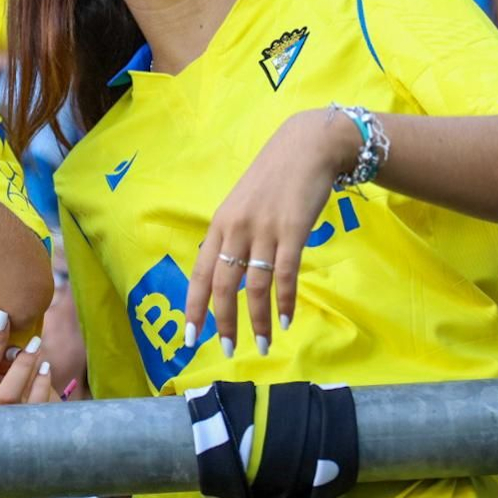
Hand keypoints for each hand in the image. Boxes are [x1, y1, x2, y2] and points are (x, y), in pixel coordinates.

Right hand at [0, 303, 57, 405]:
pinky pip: (33, 405)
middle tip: (5, 317)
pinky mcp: (29, 421)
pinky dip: (40, 383)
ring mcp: (5, 415)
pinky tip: (46, 366)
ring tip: (35, 342)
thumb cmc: (19, 379)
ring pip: (5, 394)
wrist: (43, 415)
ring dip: (21, 365)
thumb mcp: (2, 362)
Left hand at [183, 109, 354, 358]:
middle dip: (224, 322)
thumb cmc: (274, 178)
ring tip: (262, 344)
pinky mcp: (293, 231)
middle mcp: (237, 228)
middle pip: (224, 285)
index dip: (194, 307)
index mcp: (220, 224)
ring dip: (258, 320)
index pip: (200, 273)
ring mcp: (265, 230)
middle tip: (228, 350)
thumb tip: (226, 274)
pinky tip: (284, 320)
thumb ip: (233, 237)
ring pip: (256, 286)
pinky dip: (284, 302)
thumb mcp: (242, 205)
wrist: (306, 147)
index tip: (190, 337)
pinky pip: (285, 275)